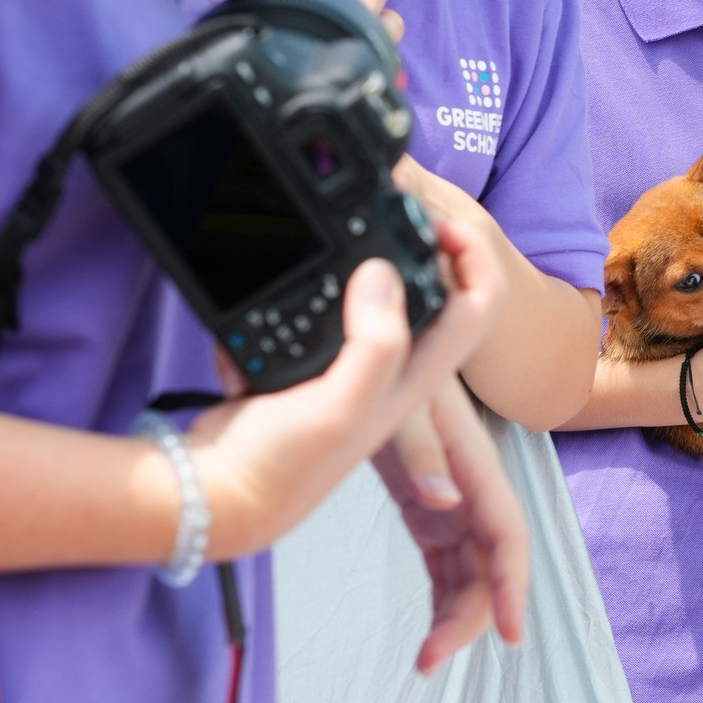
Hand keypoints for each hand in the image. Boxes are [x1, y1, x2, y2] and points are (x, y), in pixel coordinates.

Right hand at [186, 220, 508, 558]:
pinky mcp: (320, 362)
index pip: (480, 303)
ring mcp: (359, 363)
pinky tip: (292, 277)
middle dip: (422, 243)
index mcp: (418, 373)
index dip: (473, 255)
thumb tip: (382, 273)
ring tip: (341, 232)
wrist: (223, 492)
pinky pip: (329, 308)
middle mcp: (398, 366)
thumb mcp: (341, 405)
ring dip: (366, 262)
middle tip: (391, 209)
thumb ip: (375, 344)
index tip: (436, 222)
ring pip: (383, 293)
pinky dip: (314, 288)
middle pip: (439, 289)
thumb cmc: (283, 465)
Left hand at [371, 379, 529, 673]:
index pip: (505, 532)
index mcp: (470, 460)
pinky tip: (430, 628)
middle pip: (489, 560)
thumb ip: (419, 448)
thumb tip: (442, 503)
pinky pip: (445, 557)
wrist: (378, 334)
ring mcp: (450, 494)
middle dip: (472, 614)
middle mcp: (468, 483)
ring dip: (457, 612)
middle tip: (430, 659)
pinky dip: (442, 593)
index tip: (509, 633)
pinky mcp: (426, 499)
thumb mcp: (398, 400)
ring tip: (426, 658)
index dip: (511, 583)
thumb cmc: (393, 361)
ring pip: (469, 565)